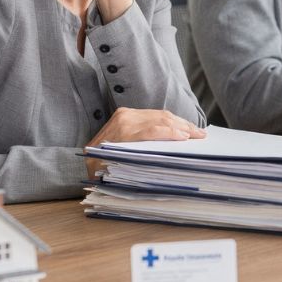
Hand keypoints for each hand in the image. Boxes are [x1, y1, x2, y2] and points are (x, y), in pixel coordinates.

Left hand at [84, 107, 205, 178]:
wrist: (80, 158)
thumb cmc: (99, 168)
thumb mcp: (116, 169)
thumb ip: (137, 163)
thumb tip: (163, 163)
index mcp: (121, 133)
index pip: (153, 130)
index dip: (172, 133)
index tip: (188, 139)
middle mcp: (124, 119)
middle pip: (161, 119)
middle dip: (183, 127)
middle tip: (201, 135)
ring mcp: (126, 113)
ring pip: (160, 114)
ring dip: (180, 122)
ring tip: (196, 131)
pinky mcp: (128, 112)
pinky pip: (154, 113)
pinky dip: (171, 120)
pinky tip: (182, 126)